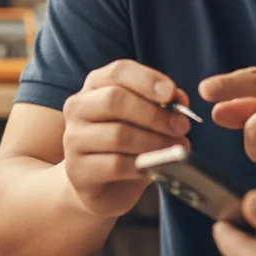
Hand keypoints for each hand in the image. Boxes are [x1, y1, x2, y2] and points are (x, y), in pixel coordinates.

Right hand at [62, 59, 190, 217]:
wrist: (102, 184)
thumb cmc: (127, 142)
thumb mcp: (145, 117)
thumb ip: (163, 103)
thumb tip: (179, 99)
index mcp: (96, 84)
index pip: (119, 72)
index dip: (147, 80)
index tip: (171, 94)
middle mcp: (78, 107)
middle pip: (115, 100)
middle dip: (154, 114)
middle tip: (181, 126)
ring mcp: (73, 139)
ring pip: (118, 135)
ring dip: (154, 142)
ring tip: (175, 149)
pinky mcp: (78, 170)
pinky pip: (115, 165)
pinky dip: (141, 166)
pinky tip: (154, 167)